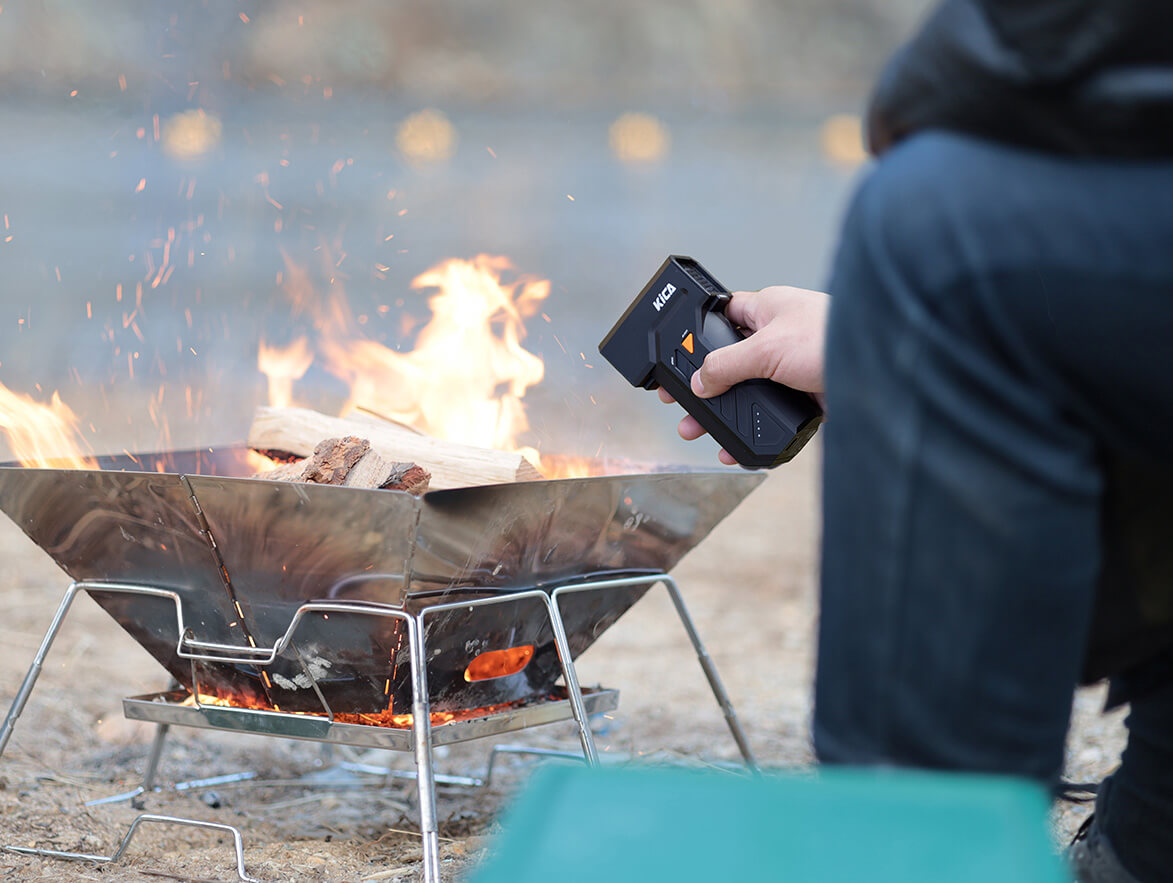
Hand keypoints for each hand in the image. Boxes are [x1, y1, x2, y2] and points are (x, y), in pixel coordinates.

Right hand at [657, 285, 828, 464]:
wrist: (883, 373)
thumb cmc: (833, 337)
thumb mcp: (766, 348)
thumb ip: (726, 365)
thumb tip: (698, 381)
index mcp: (768, 309)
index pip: (723, 316)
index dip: (697, 336)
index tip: (676, 360)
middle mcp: (780, 336)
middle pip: (730, 363)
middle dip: (704, 386)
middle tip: (680, 405)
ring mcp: (793, 368)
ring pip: (748, 392)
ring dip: (724, 413)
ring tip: (698, 431)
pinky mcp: (807, 397)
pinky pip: (770, 415)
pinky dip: (752, 431)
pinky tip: (736, 447)